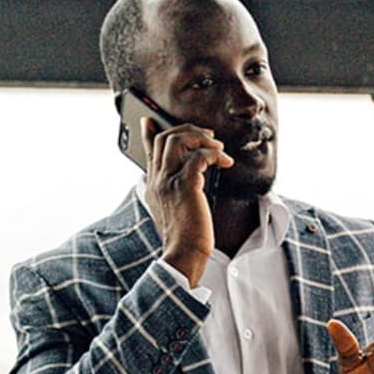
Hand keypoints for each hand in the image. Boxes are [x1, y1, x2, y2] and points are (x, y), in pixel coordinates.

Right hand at [142, 120, 233, 286]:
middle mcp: (158, 179)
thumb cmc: (184, 236)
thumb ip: (173, 191)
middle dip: (189, 130)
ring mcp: (170, 182)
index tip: (150, 119)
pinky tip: (225, 161)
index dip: (149, 131)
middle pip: (165, 137)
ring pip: (178, 140)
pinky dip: (213, 154)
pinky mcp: (186, 187)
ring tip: (218, 148)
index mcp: (153, 183)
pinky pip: (198, 158)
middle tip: (209, 137)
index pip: (147, 149)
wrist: (183, 254)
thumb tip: (188, 179)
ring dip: (202, 138)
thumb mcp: (172, 210)